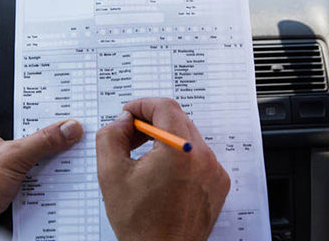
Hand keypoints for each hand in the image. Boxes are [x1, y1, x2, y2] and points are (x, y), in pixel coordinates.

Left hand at [0, 118, 82, 222]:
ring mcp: (1, 175)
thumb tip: (68, 128)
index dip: (42, 118)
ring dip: (46, 170)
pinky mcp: (9, 194)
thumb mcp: (11, 157)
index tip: (65, 117)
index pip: (20, 119)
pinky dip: (43, 188)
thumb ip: (42, 141)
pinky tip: (51, 188)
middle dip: (48, 146)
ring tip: (60, 167)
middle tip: (69, 142)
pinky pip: (33, 186)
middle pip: (30, 143)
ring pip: (33, 166)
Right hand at [96, 98, 229, 240]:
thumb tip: (122, 121)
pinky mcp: (218, 184)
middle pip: (177, 119)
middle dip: (151, 122)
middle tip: (130, 136)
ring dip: (166, 139)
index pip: (164, 107)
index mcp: (179, 150)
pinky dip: (180, 157)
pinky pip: (199, 157)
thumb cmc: (140, 223)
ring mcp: (214, 171)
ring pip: (188, 137)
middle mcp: (203, 157)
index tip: (129, 114)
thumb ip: (111, 136)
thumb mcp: (111, 174)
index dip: (142, 105)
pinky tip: (162, 175)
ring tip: (144, 159)